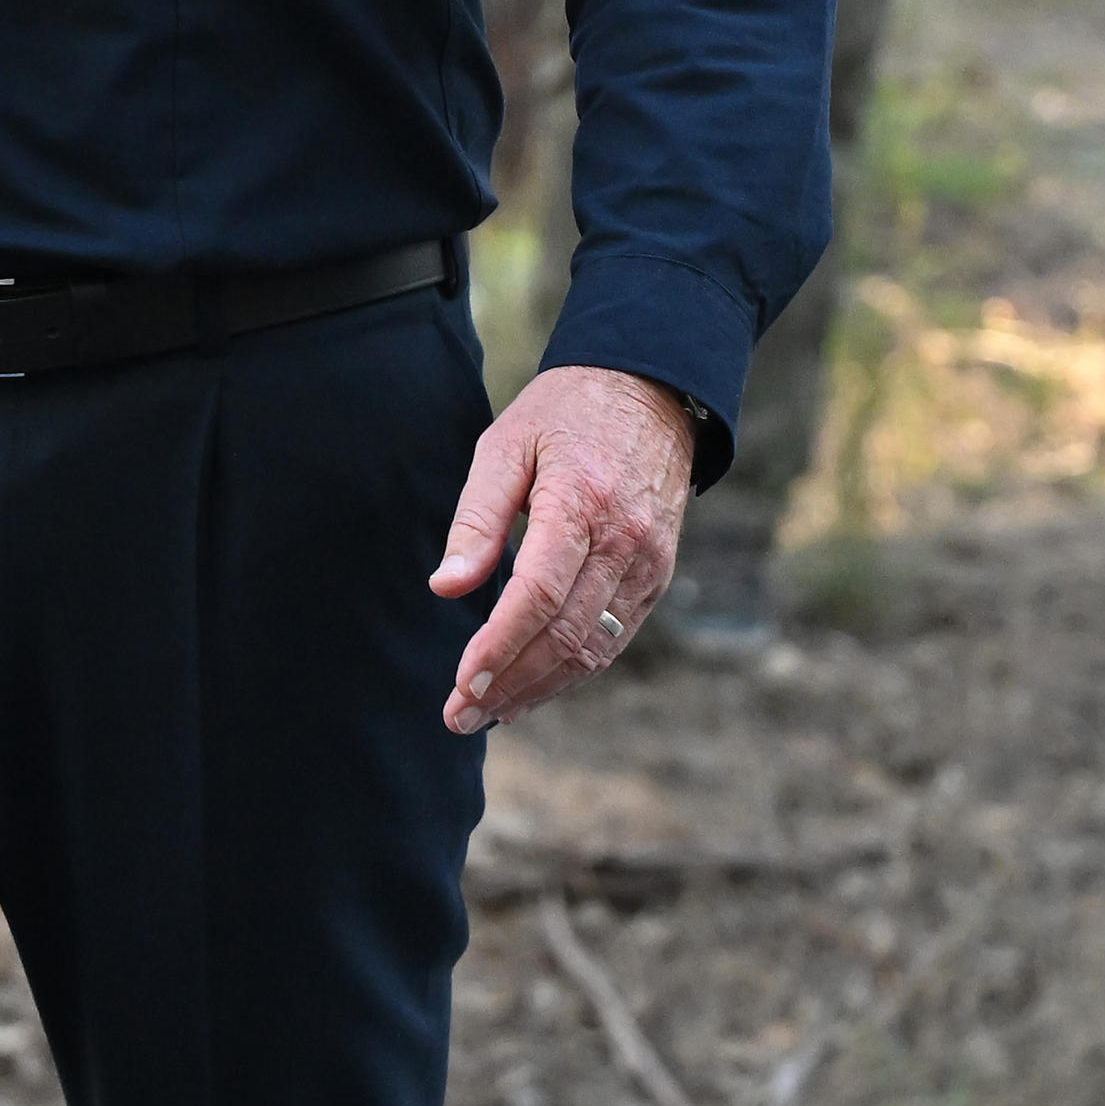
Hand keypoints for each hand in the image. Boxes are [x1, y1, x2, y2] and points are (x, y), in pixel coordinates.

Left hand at [429, 364, 693, 734]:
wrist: (652, 389)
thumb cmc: (565, 413)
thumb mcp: (505, 444)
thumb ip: (476, 518)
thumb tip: (446, 588)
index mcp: (581, 502)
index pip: (539, 595)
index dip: (499, 647)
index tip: (461, 684)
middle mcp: (625, 541)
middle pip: (566, 634)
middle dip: (510, 684)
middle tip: (458, 716)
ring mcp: (649, 563)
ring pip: (594, 648)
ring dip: (540, 689)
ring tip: (488, 713)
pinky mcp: (658, 575)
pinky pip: (615, 637)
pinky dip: (573, 671)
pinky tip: (533, 687)